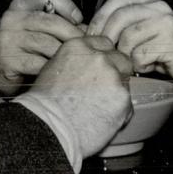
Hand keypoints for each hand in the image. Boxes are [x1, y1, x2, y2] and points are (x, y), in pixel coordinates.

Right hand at [0, 0, 85, 90]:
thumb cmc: (24, 47)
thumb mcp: (37, 27)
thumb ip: (59, 23)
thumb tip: (90, 29)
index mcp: (21, 5)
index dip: (65, 4)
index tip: (79, 18)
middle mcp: (13, 19)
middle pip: (51, 22)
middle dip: (73, 35)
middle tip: (87, 47)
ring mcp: (8, 39)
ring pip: (48, 45)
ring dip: (66, 55)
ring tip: (77, 62)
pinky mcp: (8, 61)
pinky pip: (40, 65)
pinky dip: (54, 70)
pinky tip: (61, 74)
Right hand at [25, 34, 132, 158]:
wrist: (48, 129)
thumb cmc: (44, 106)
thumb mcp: (53, 69)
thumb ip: (76, 60)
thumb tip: (87, 64)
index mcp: (79, 47)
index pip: (104, 44)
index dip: (104, 59)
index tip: (100, 71)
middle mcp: (99, 57)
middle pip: (121, 59)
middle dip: (116, 73)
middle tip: (103, 91)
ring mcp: (113, 76)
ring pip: (125, 83)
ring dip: (116, 93)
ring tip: (98, 109)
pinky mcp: (122, 98)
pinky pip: (127, 105)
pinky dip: (119, 113)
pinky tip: (102, 120)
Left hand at [87, 0, 172, 90]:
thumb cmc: (171, 52)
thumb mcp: (146, 34)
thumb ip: (125, 28)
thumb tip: (91, 33)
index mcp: (150, 2)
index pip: (116, 2)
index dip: (99, 19)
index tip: (91, 37)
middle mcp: (158, 7)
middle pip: (119, 17)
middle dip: (107, 39)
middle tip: (107, 55)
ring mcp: (165, 22)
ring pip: (128, 37)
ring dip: (126, 55)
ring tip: (135, 62)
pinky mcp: (170, 40)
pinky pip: (140, 54)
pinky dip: (139, 65)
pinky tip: (147, 67)